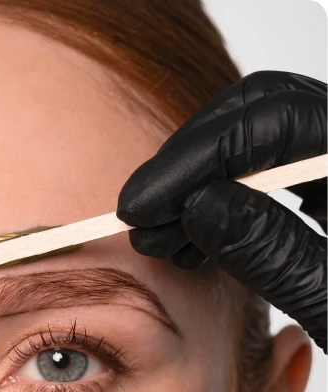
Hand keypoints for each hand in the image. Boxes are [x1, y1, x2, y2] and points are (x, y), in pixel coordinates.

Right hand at [117, 70, 327, 351]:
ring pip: (264, 136)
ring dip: (203, 181)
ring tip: (168, 240)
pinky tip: (201, 236)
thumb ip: (275, 252)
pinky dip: (230, 194)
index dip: (190, 161)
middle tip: (145, 220)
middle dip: (189, 163)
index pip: (272, 121)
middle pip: (263, 112)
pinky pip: (278, 165)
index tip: (140, 208)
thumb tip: (195, 206)